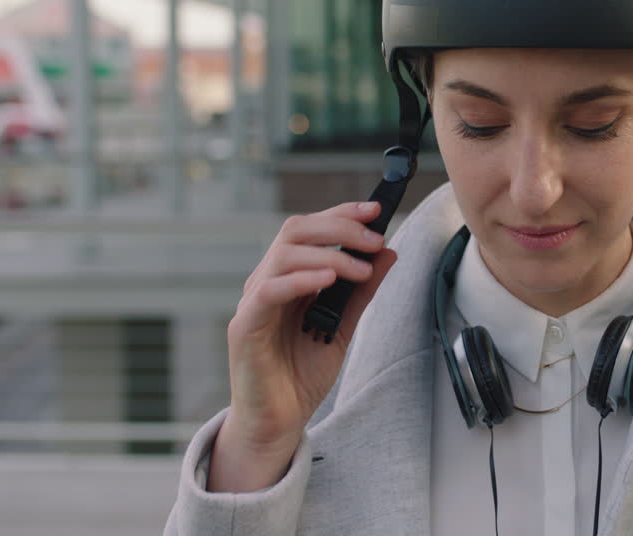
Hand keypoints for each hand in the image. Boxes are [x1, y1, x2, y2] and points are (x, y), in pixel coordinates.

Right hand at [211, 201, 397, 490]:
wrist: (278, 422)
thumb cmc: (301, 374)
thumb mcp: (343, 326)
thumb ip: (361, 291)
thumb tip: (388, 252)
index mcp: (288, 277)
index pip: (310, 228)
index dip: (341, 213)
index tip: (376, 209)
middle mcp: (267, 282)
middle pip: (296, 230)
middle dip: (339, 226)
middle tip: (375, 238)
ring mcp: (253, 303)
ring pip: (283, 255)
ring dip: (329, 255)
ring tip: (361, 270)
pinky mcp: (244, 328)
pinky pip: (268, 291)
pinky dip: (301, 280)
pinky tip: (329, 281)